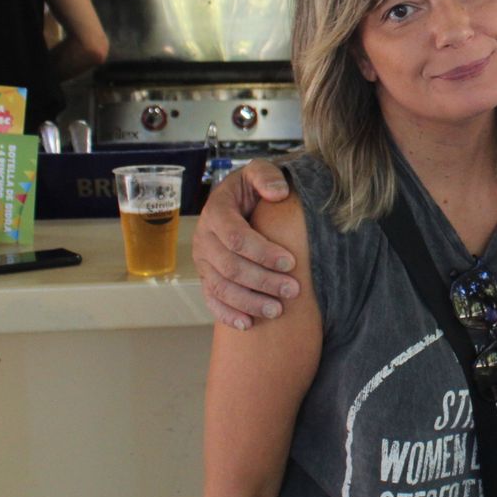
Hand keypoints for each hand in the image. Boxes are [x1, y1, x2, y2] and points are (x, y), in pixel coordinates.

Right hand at [192, 159, 298, 329]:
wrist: (239, 200)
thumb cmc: (253, 188)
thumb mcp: (259, 172)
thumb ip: (267, 176)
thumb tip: (278, 193)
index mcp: (216, 211)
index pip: (236, 237)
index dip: (263, 252)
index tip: (291, 262)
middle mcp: (204, 237)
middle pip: (230, 266)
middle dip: (263, 280)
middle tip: (293, 290)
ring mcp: (203, 261)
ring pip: (221, 287)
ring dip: (249, 301)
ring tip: (277, 310)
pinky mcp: (206, 277)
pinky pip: (211, 300)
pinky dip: (227, 315)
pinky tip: (247, 324)